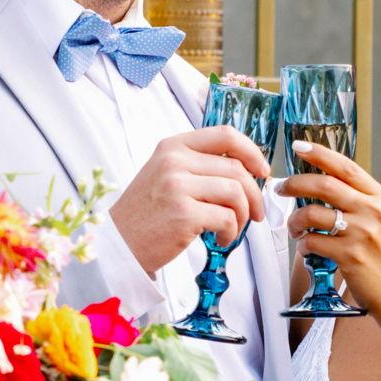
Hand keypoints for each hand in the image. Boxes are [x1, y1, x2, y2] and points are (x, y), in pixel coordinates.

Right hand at [109, 126, 271, 273]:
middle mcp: (174, 160)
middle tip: (256, 214)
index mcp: (173, 146)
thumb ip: (199, 165)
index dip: (252, 152)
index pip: (225, 135)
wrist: (118, 245)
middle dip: (254, 194)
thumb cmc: (147, 214)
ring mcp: (178, 186)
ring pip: (236, 193)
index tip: (262, 171)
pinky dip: (231, 232)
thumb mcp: (166, 174)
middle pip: (236, 169)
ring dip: (243, 215)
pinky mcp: (184, 214)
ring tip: (232, 229)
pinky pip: (227, 218)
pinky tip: (221, 239)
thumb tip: (248, 169)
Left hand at [279, 141, 380, 323]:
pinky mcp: (350, 255)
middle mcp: (373, 210)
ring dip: (294, 220)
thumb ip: (359, 203)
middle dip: (294, 183)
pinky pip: (311, 242)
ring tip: (295, 228)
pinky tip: (308, 250)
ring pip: (311, 213)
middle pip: (323, 184)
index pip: (346, 166)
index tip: (299, 146)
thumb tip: (321, 187)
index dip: (319, 153)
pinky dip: (303, 245)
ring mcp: (362, 232)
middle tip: (281, 189)